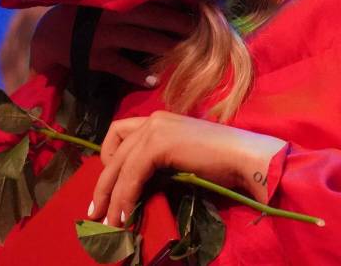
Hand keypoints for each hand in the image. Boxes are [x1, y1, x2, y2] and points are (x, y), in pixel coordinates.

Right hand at [29, 2, 197, 86]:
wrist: (48, 34)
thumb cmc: (85, 14)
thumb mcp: (107, 0)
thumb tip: (174, 0)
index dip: (176, 3)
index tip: (196, 8)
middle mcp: (111, 13)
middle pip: (152, 16)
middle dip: (177, 23)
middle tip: (198, 31)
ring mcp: (103, 35)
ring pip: (141, 40)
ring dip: (165, 46)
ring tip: (185, 53)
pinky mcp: (94, 57)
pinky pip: (121, 66)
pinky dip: (138, 74)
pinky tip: (154, 80)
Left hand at [88, 111, 285, 225]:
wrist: (244, 159)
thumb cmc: (223, 163)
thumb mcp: (182, 160)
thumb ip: (160, 164)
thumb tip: (139, 188)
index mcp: (160, 120)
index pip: (120, 134)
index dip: (109, 160)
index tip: (109, 187)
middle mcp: (154, 119)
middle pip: (113, 150)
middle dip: (102, 184)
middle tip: (95, 212)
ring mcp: (155, 129)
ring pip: (118, 165)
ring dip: (110, 196)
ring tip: (109, 221)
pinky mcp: (158, 144)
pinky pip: (131, 175)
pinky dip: (124, 197)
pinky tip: (124, 215)